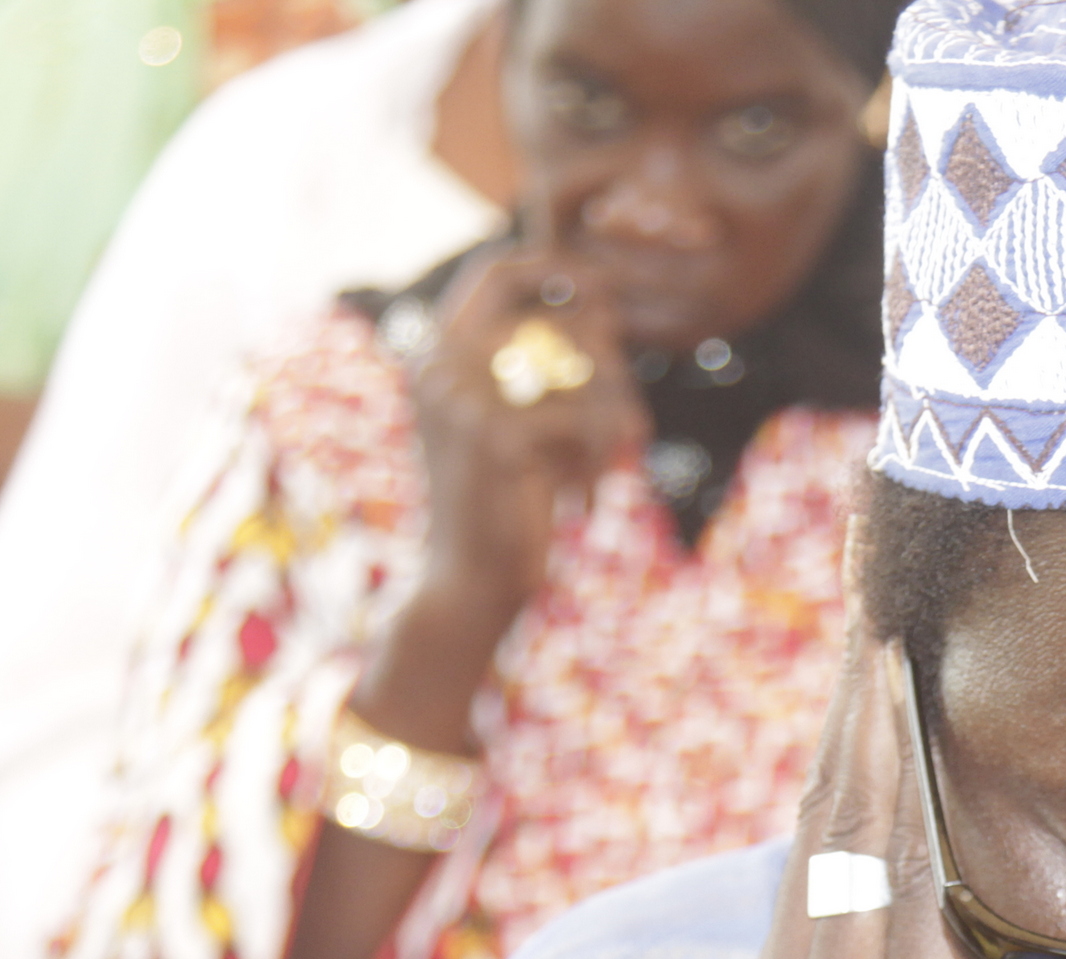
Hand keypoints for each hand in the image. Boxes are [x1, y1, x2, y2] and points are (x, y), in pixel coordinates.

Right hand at [400, 248, 646, 663]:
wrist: (470, 583)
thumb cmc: (504, 505)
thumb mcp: (516, 427)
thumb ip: (538, 370)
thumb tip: (604, 317)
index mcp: (435, 354)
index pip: (495, 271)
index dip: (554, 269)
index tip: (602, 290)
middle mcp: (439, 363)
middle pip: (548, 309)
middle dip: (602, 339)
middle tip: (631, 388)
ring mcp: (464, 397)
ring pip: (579, 364)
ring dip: (613, 411)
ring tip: (616, 455)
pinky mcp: (496, 438)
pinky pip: (584, 418)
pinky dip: (603, 456)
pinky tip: (590, 497)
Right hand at [733, 518, 1065, 958]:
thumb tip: (995, 891)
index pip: (821, 850)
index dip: (843, 739)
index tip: (872, 639)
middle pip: (821, 813)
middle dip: (847, 693)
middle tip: (876, 574)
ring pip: (845, 818)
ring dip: (866, 701)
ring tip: (888, 599)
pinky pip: (890, 862)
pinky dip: (892, 763)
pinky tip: (902, 681)